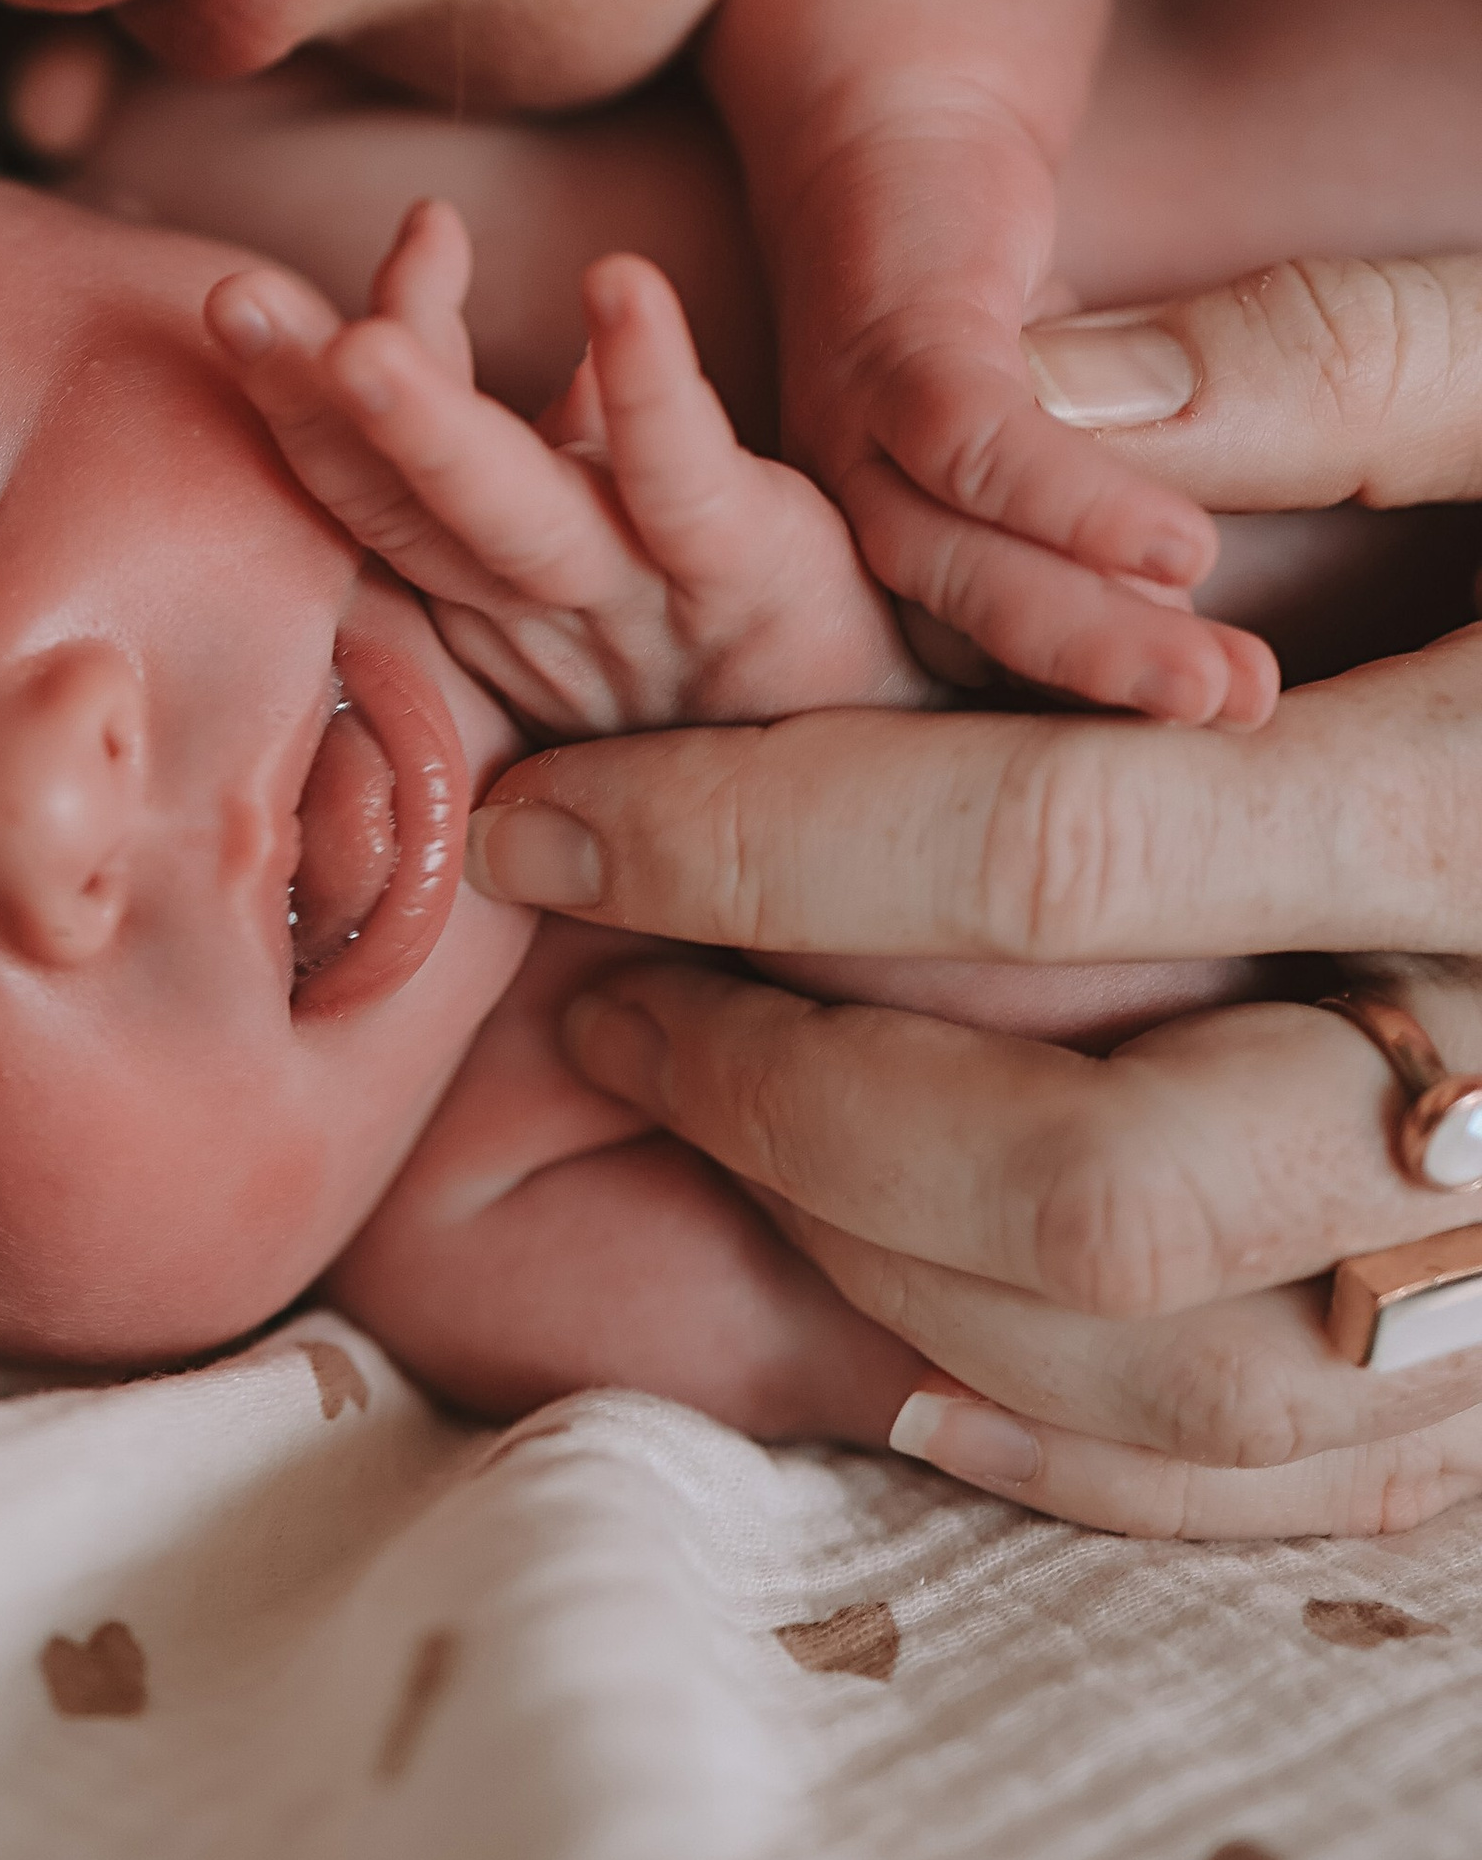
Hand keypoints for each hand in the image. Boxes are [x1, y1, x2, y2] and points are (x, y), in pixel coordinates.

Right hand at [208, 201, 924, 734]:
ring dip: (425, 422)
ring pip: (505, 509)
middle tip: (227, 301)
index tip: (253, 296)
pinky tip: (623, 283)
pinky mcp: (753, 574)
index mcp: (504, 597)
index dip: (304, 402)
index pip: (372, 492)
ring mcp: (644, 597)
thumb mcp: (665, 534)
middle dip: (303, 403)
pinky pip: (686, 478)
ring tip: (359, 337)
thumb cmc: (786, 660)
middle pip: (397, 503)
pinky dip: (652, 381)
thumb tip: (579, 368)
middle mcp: (549, 606)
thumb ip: (611, 445)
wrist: (932, 767)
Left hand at [455, 249, 1481, 1533]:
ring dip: (896, 1283)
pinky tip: (909, 1373)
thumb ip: (1324, 368)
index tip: (532, 818)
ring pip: (1192, 1375)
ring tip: (726, 1141)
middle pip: (1091, 1178)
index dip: (743, 838)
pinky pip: (1327, 1491)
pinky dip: (1093, 1469)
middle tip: (598, 1001)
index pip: (1040, 852)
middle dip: (785, 1102)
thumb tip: (1013, 405)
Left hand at [774, 90, 1276, 726]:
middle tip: (1231, 738)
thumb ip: (1088, 522)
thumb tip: (1177, 625)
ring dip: (1088, 632)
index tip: (1219, 744)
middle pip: (956, 645)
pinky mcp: (887, 340)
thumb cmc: (981, 309)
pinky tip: (1180, 546)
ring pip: (954, 564)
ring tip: (1220, 688)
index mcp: (893, 553)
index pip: (978, 672)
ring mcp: (854, 430)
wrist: (891, 136)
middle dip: (1094, 703)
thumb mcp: (1048, 432)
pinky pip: (965, 441)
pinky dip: (1067, 497)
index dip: (1090, 716)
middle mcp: (848, 513)